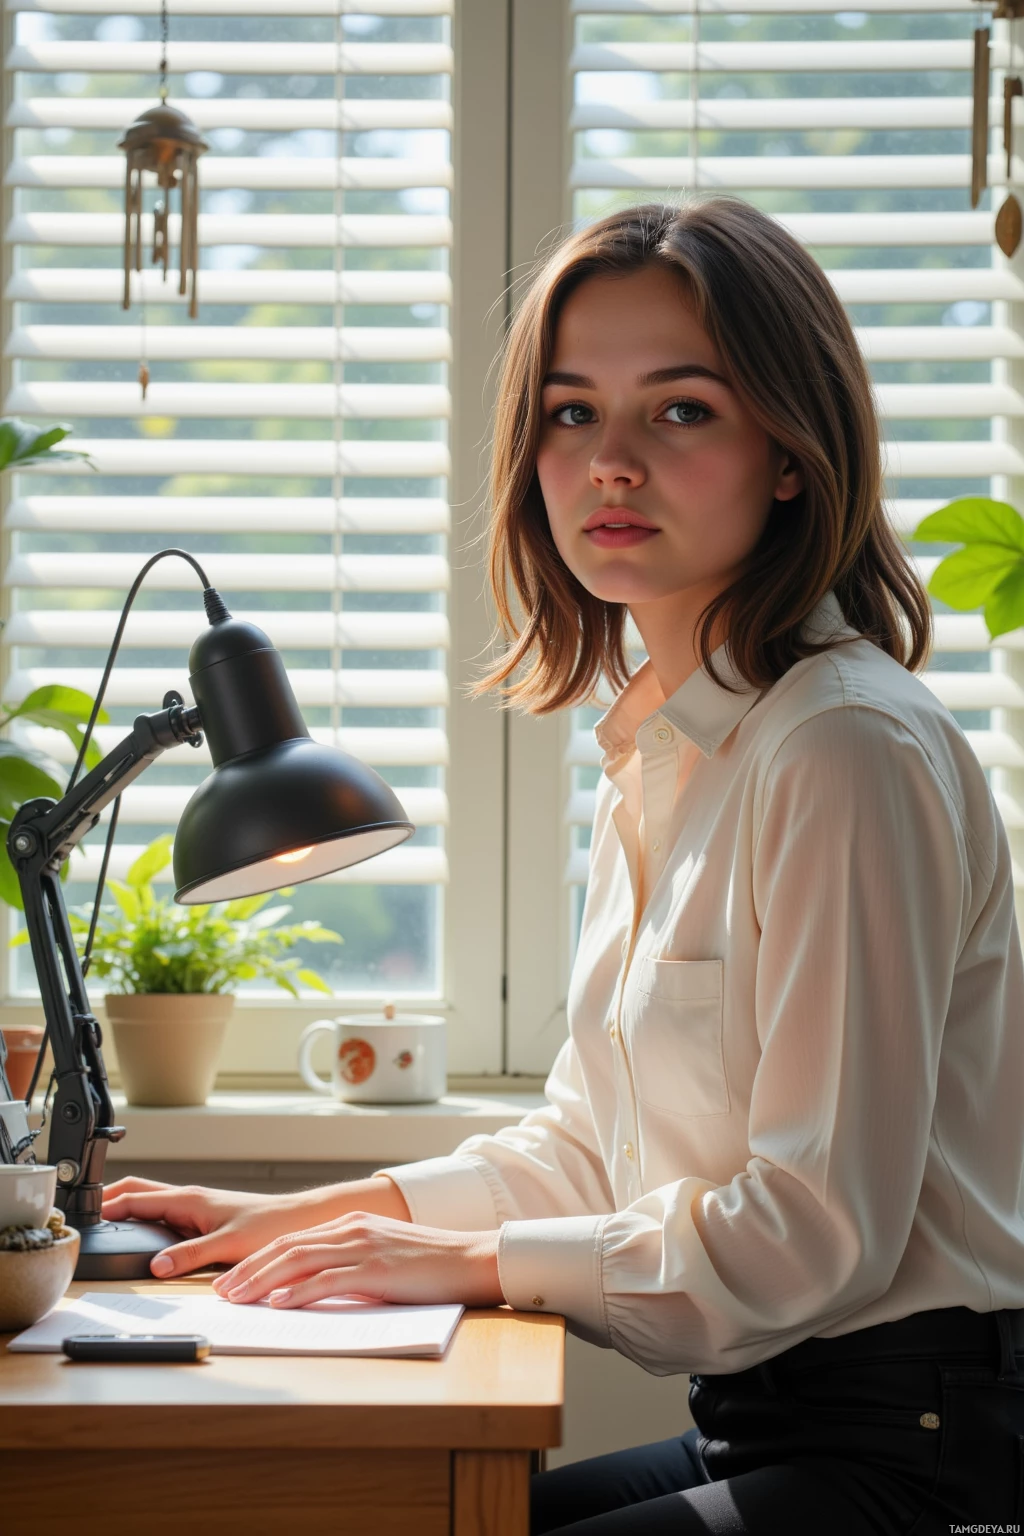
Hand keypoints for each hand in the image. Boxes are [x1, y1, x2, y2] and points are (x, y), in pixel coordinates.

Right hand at [100, 1178, 320, 1275]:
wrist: (297, 1222)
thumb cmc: (269, 1226)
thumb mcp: (228, 1244)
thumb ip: (190, 1254)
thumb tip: (155, 1265)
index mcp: (189, 1200)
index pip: (136, 1197)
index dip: (107, 1206)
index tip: (82, 1215)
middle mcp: (189, 1199)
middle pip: (138, 1190)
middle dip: (109, 1197)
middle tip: (84, 1212)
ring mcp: (195, 1206)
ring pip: (150, 1199)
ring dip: (126, 1204)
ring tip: (103, 1220)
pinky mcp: (202, 1217)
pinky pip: (163, 1212)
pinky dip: (143, 1216)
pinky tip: (140, 1232)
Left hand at [211, 1211, 503, 1309]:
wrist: (473, 1260)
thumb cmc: (431, 1266)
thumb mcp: (382, 1259)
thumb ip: (349, 1267)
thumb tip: (311, 1292)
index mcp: (352, 1224)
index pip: (292, 1240)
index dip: (257, 1260)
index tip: (231, 1280)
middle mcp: (353, 1228)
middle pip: (287, 1246)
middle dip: (249, 1270)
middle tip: (220, 1292)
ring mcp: (364, 1246)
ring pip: (300, 1260)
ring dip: (263, 1281)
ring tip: (237, 1299)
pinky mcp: (378, 1268)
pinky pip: (330, 1279)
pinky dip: (300, 1291)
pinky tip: (279, 1304)